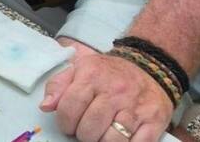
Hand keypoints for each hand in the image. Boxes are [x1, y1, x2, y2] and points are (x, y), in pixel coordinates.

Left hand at [40, 47, 172, 141]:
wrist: (149, 66)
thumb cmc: (108, 72)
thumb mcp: (80, 68)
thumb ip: (58, 86)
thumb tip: (46, 107)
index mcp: (92, 76)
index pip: (68, 108)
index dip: (64, 122)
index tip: (69, 124)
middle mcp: (115, 91)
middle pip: (89, 129)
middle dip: (84, 135)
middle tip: (87, 130)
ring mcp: (135, 107)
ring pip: (112, 140)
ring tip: (102, 134)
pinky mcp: (154, 121)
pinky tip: (120, 137)